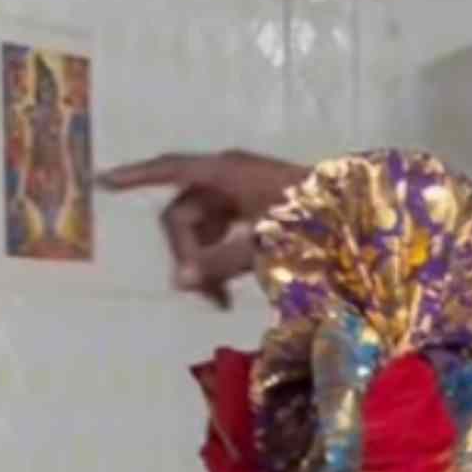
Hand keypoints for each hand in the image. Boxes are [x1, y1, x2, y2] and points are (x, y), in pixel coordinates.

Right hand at [98, 149, 308, 308]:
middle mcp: (230, 178)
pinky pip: (222, 234)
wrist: (370, 215)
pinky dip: (221, 260)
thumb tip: (180, 280)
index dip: (136, 176)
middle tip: (202, 292)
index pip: (170, 170)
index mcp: (228, 172)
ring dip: (203, 263)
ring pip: (201, 230)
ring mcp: (244, 194)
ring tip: (219, 301)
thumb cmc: (320, 220)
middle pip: (182, 214)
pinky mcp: (257, 210)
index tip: (102, 181)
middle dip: (185, 253)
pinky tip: (229, 290)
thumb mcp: (266, 242)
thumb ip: (220, 260)